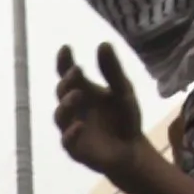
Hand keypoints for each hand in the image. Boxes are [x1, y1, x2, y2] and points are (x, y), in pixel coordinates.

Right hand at [51, 43, 154, 179]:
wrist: (133, 149)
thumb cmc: (125, 118)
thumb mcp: (123, 91)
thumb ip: (113, 70)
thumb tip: (103, 44)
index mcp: (82, 90)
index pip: (66, 73)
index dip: (63, 61)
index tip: (66, 49)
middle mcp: (72, 108)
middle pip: (61, 92)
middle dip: (66, 82)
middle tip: (77, 71)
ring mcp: (71, 128)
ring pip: (60, 116)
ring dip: (66, 105)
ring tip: (78, 95)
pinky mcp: (75, 149)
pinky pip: (67, 141)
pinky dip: (71, 133)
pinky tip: (80, 126)